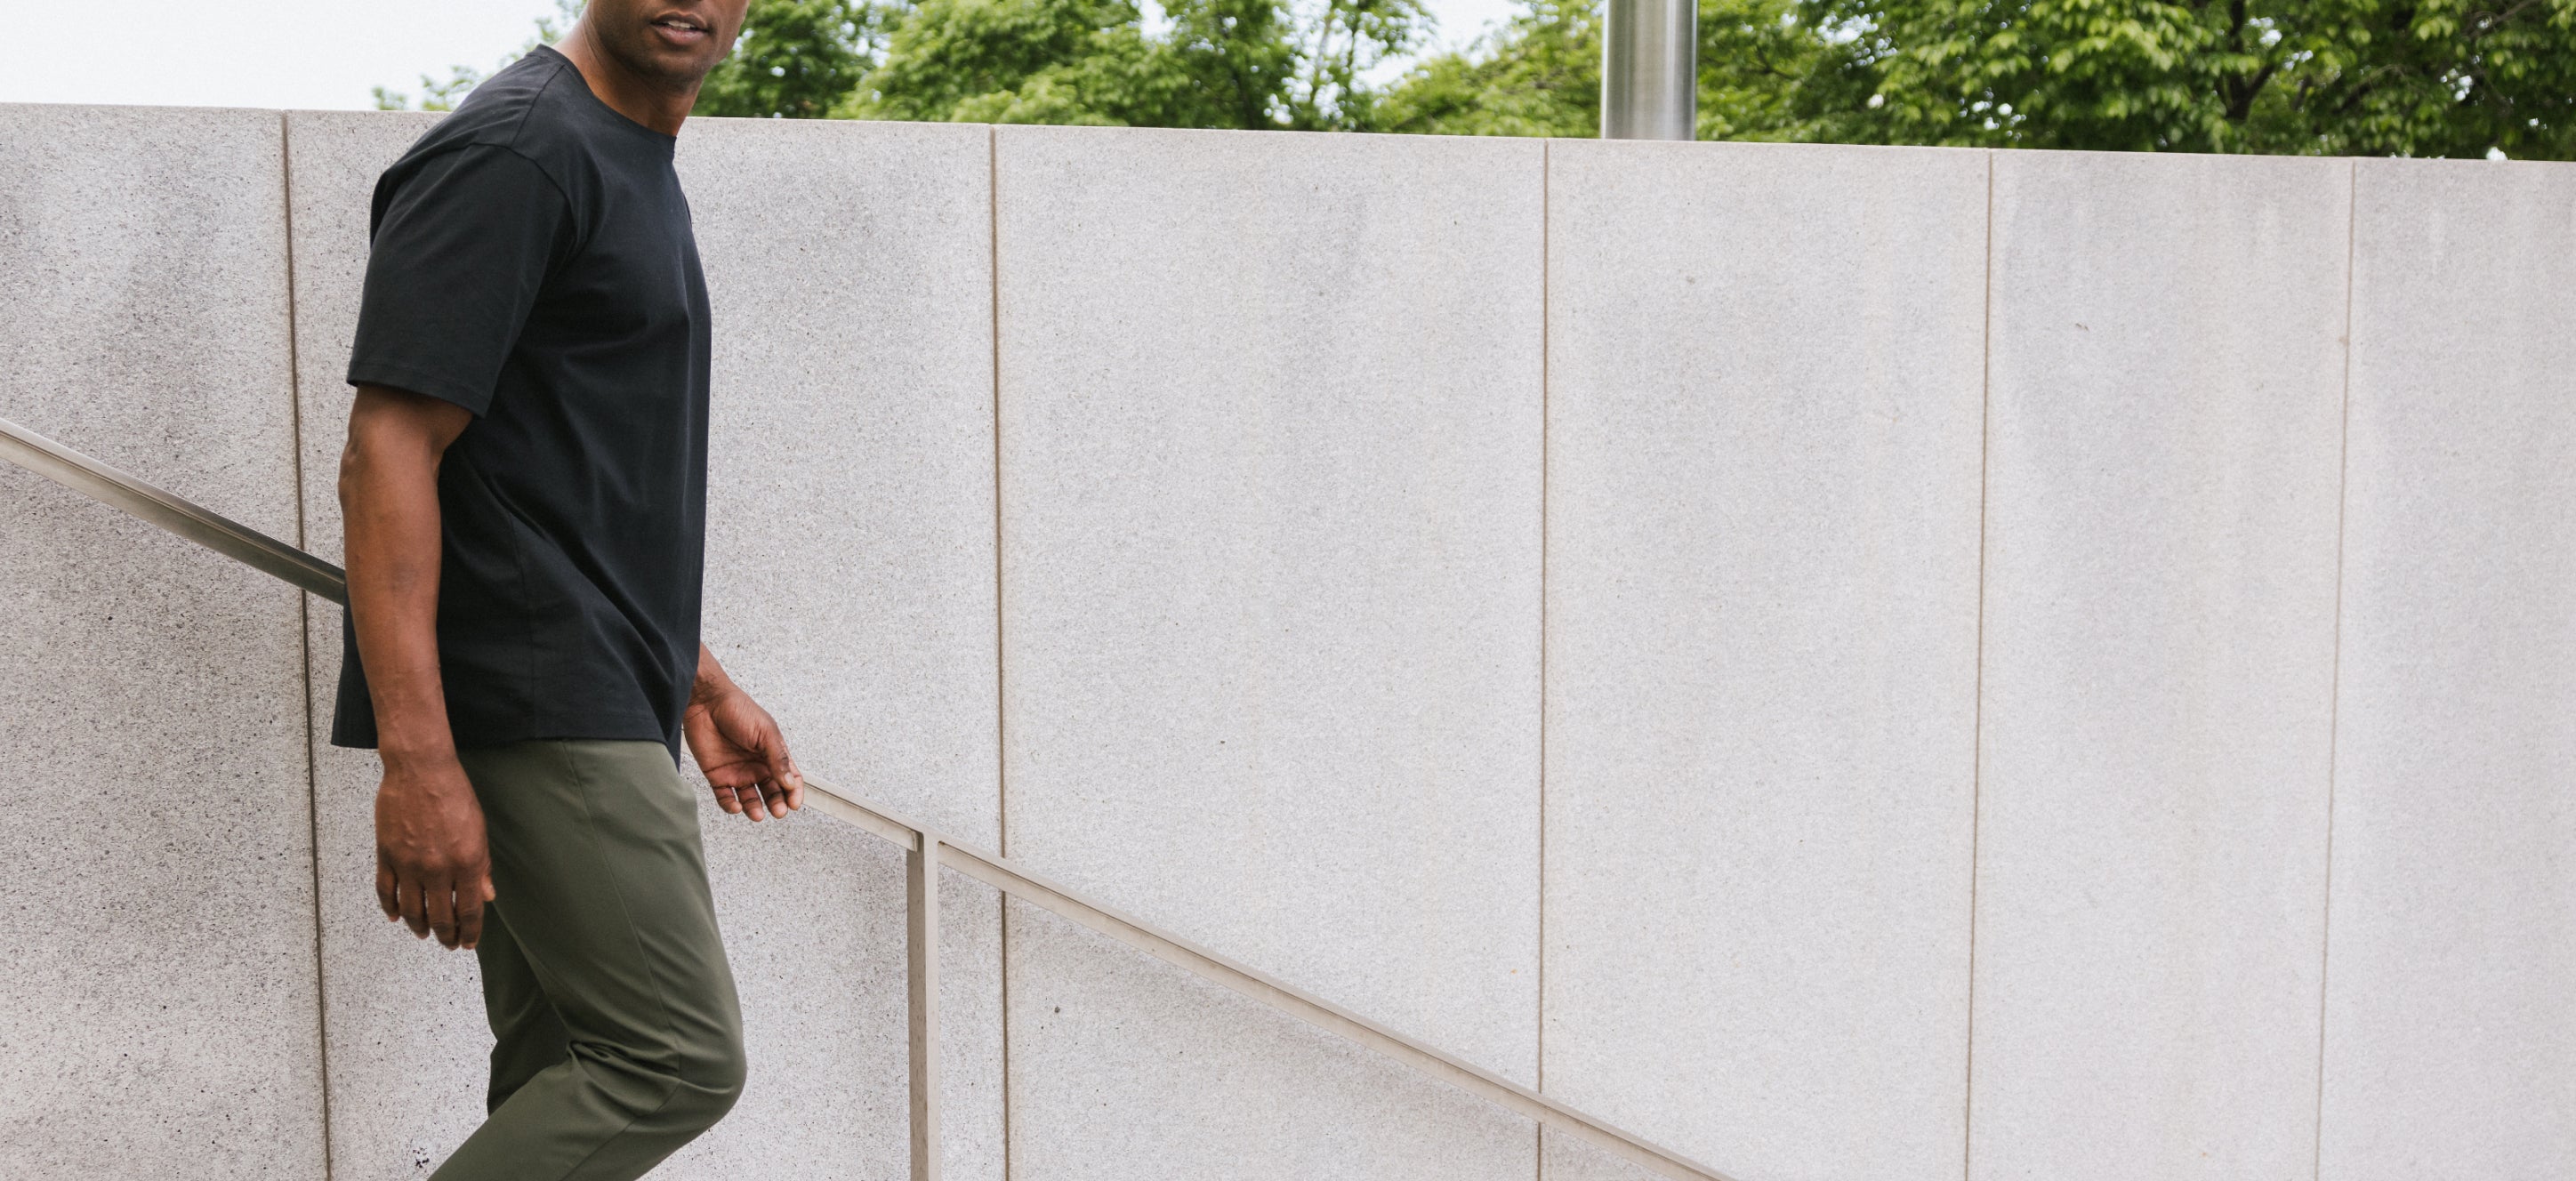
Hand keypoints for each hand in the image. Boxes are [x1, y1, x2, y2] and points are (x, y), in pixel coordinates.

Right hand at [374, 752, 494, 949]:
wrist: (421, 770)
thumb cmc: (454, 794)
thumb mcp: (479, 830)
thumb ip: (482, 866)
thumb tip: (486, 896)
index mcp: (466, 862)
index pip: (469, 910)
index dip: (470, 931)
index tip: (469, 942)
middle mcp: (438, 868)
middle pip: (440, 916)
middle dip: (446, 935)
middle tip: (448, 943)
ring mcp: (409, 864)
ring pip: (411, 909)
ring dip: (418, 926)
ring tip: (425, 933)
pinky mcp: (387, 855)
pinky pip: (386, 891)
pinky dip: (389, 907)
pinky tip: (395, 916)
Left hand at [684, 679, 803, 821]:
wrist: (705, 702)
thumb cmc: (738, 709)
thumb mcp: (765, 732)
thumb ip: (777, 758)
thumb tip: (789, 782)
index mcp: (772, 754)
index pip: (790, 778)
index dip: (794, 792)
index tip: (794, 804)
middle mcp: (757, 765)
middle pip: (772, 792)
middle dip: (777, 804)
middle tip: (778, 811)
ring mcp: (737, 772)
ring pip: (750, 799)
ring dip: (755, 808)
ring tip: (757, 814)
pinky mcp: (717, 776)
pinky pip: (725, 797)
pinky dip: (731, 805)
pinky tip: (736, 806)